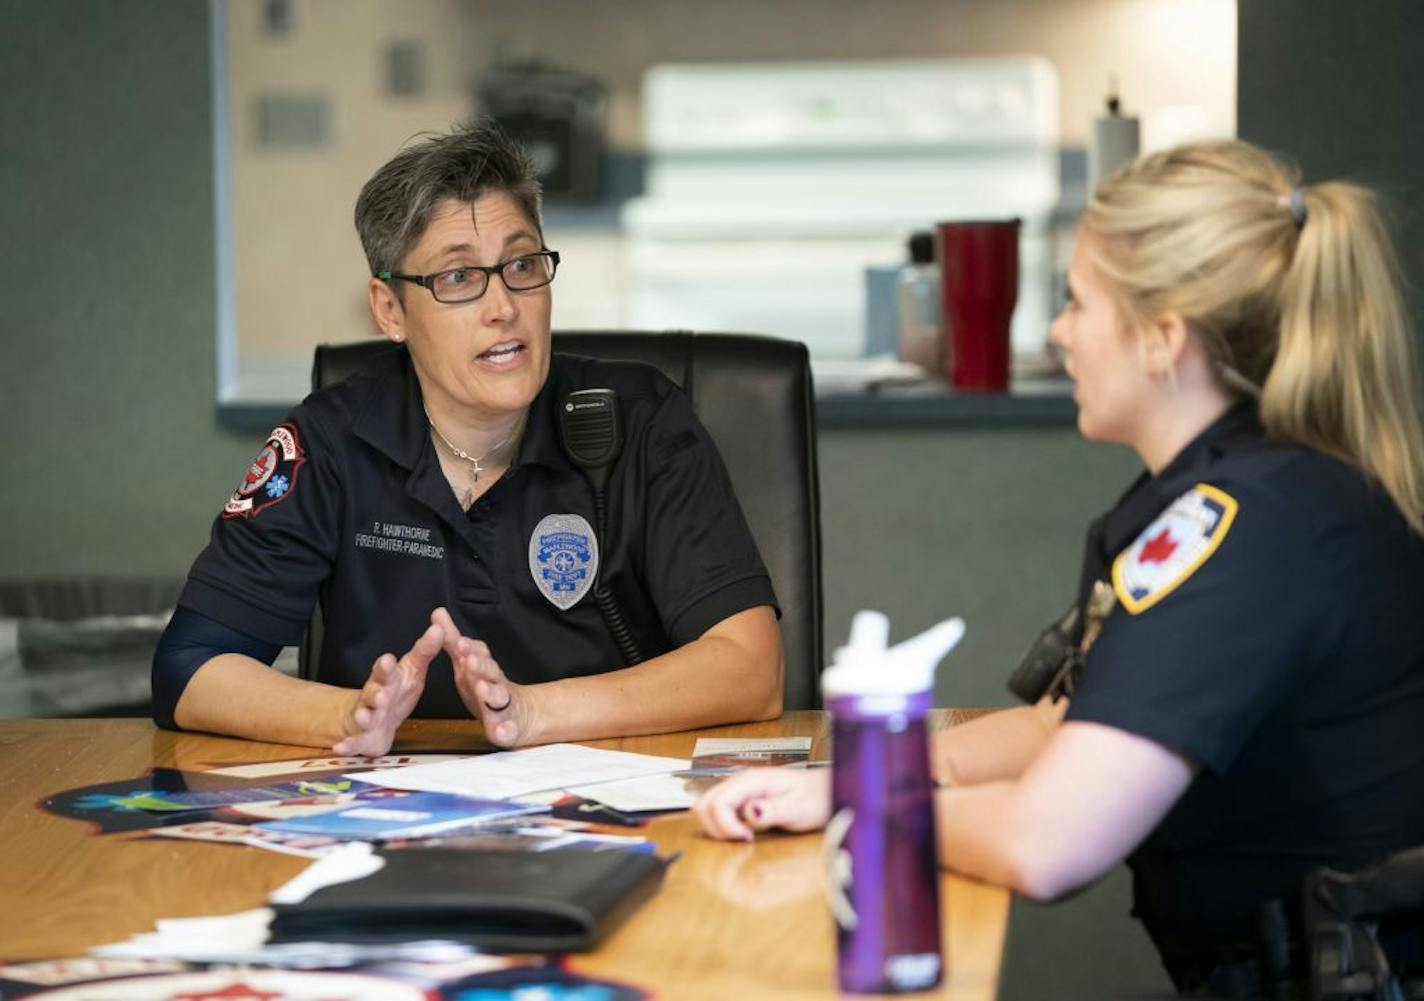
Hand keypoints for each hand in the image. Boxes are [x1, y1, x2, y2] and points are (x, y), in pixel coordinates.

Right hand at [331, 622, 441, 755]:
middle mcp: (374, 697)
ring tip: (364, 717)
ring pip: (363, 717)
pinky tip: (339, 748)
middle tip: (382, 694)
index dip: (385, 667)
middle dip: (376, 693)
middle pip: (373, 693)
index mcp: (387, 680)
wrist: (373, 719)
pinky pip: (352, 743)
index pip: (385, 671)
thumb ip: (424, 651)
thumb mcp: (412, 670)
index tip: (387, 660)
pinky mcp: (361, 739)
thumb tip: (439, 628)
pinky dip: (345, 746)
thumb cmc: (395, 691)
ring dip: (363, 717)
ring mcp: (365, 718)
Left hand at [431, 607, 538, 747]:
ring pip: (499, 698)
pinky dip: (505, 731)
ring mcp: (503, 706)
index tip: (459, 642)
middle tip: (470, 661)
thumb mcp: (467, 663)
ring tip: (482, 689)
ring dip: (492, 693)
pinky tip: (501, 732)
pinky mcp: (507, 729)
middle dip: (481, 666)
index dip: (469, 648)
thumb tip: (437, 613)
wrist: (522, 713)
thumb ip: (452, 640)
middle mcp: (496, 684)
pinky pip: (507, 731)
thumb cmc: (488, 685)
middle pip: (491, 673)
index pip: (478, 654)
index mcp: (484, 669)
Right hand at [693, 767, 832, 842]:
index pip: (718, 802)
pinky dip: (724, 826)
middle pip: (704, 804)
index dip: (726, 825)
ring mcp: (739, 791)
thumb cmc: (816, 797)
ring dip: (717, 827)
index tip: (746, 837)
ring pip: (707, 808)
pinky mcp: (741, 800)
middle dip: (716, 828)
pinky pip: (719, 812)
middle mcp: (741, 783)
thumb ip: (774, 809)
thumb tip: (750, 812)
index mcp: (752, 780)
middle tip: (742, 839)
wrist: (825, 792)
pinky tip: (744, 832)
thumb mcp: (800, 808)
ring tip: (743, 836)